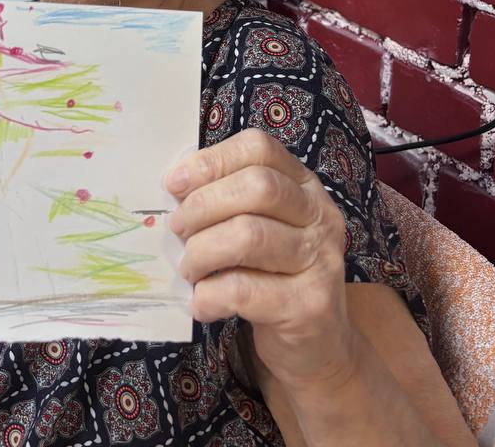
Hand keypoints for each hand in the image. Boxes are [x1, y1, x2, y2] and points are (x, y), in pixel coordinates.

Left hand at [166, 127, 354, 392]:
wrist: (319, 345)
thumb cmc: (274, 275)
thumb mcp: (258, 226)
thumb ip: (227, 201)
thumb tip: (173, 187)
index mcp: (303, 185)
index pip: (258, 149)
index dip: (211, 161)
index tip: (174, 184)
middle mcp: (320, 215)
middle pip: (257, 187)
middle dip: (203, 205)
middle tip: (177, 229)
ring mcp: (321, 260)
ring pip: (249, 235)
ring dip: (203, 252)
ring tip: (189, 269)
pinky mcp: (309, 306)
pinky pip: (245, 290)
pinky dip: (210, 295)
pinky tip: (201, 304)